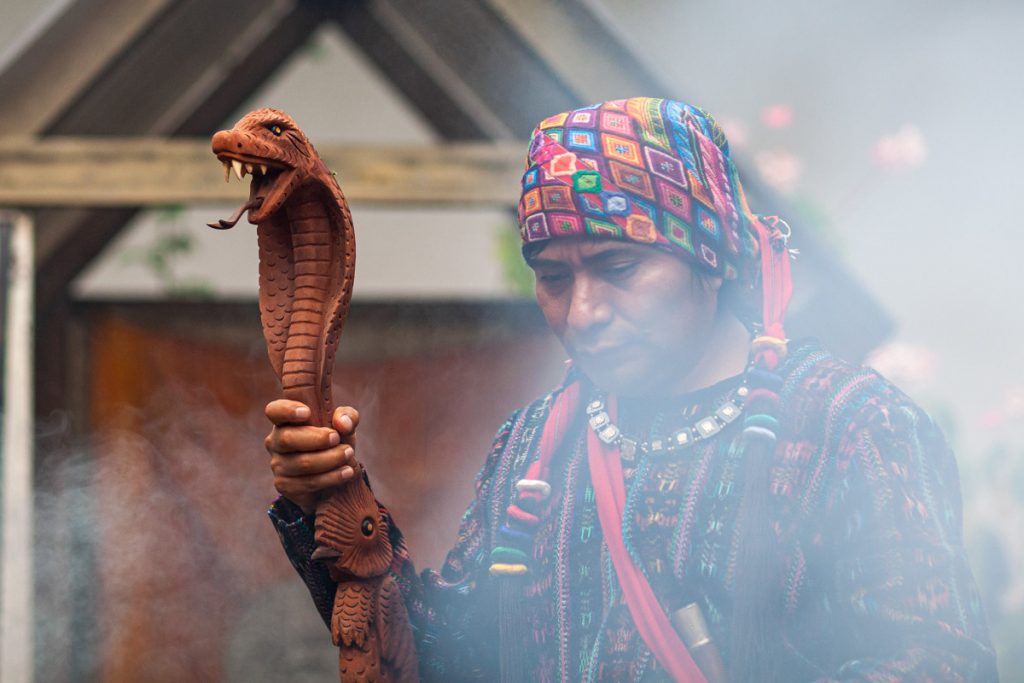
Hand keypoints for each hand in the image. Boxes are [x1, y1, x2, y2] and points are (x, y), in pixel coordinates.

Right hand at [265, 400, 359, 514]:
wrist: (334, 476)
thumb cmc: (334, 442)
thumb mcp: (345, 426)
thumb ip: (347, 417)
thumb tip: (342, 424)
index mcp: (285, 421)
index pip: (274, 411)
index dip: (287, 410)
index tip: (307, 413)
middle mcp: (276, 442)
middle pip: (287, 439)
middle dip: (316, 439)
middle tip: (337, 438)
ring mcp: (278, 465)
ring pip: (302, 463)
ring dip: (330, 459)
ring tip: (348, 454)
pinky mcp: (284, 486)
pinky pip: (307, 483)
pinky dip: (331, 477)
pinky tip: (346, 472)